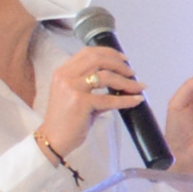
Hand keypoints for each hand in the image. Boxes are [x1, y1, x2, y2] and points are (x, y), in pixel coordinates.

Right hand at [35, 40, 142, 163]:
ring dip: (127, 81)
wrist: (53, 139)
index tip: (123, 58)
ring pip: (106, 76)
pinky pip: (110, 99)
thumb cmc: (67, 119)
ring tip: (138, 86)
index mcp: (63, 72)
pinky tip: (137, 100)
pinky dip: (126, 99)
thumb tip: (122, 84)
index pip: (88, 53)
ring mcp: (72, 88)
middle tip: (132, 72)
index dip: (109, 53)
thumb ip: (96, 88)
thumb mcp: (78, 97)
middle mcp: (66, 76)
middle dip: (119, 64)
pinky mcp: (81, 102)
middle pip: (98, 59)